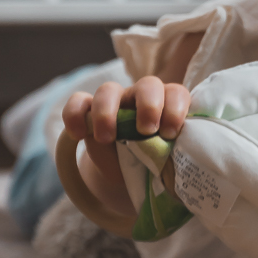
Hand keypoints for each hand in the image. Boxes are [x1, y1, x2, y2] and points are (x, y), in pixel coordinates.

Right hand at [62, 76, 190, 185]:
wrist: (128, 171)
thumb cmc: (156, 161)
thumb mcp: (166, 159)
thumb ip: (173, 157)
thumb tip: (183, 172)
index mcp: (168, 104)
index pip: (176, 93)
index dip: (175, 109)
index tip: (170, 133)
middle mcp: (142, 96)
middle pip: (147, 85)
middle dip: (148, 105)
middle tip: (146, 130)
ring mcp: (115, 100)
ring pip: (109, 90)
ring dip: (107, 112)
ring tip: (107, 138)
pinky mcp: (88, 110)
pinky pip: (78, 102)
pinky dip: (75, 115)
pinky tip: (78, 134)